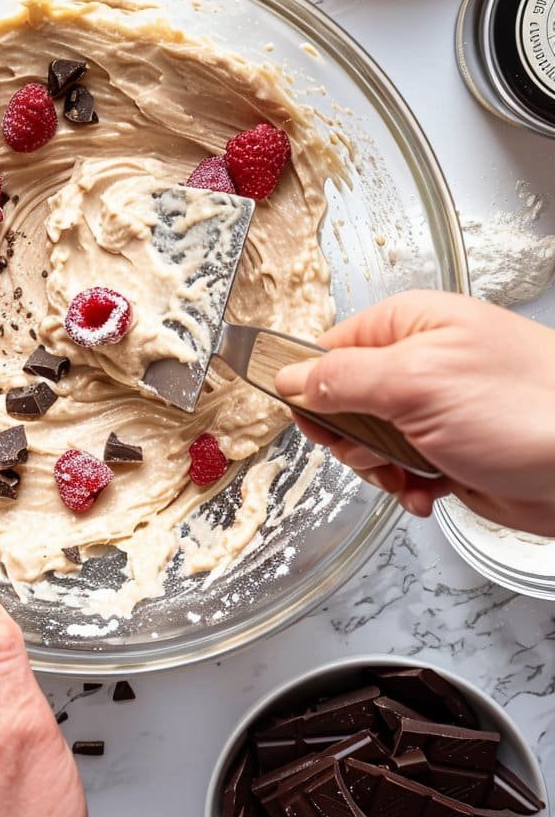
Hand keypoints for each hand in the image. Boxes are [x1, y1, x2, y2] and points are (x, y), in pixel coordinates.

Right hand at [275, 290, 554, 534]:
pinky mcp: (452, 449)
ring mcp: (437, 408)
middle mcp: (421, 362)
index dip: (312, 387)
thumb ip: (343, 377)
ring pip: (369, 443)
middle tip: (374, 448)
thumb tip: (290, 375)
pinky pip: (403, 470)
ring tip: (409, 473)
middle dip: (350, 437)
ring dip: (380, 468)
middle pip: (343, 401)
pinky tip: (430, 491)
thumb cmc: (525, 408)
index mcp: (410, 325)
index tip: (317, 420)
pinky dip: (409, 487)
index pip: (328, 348)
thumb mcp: (415, 382)